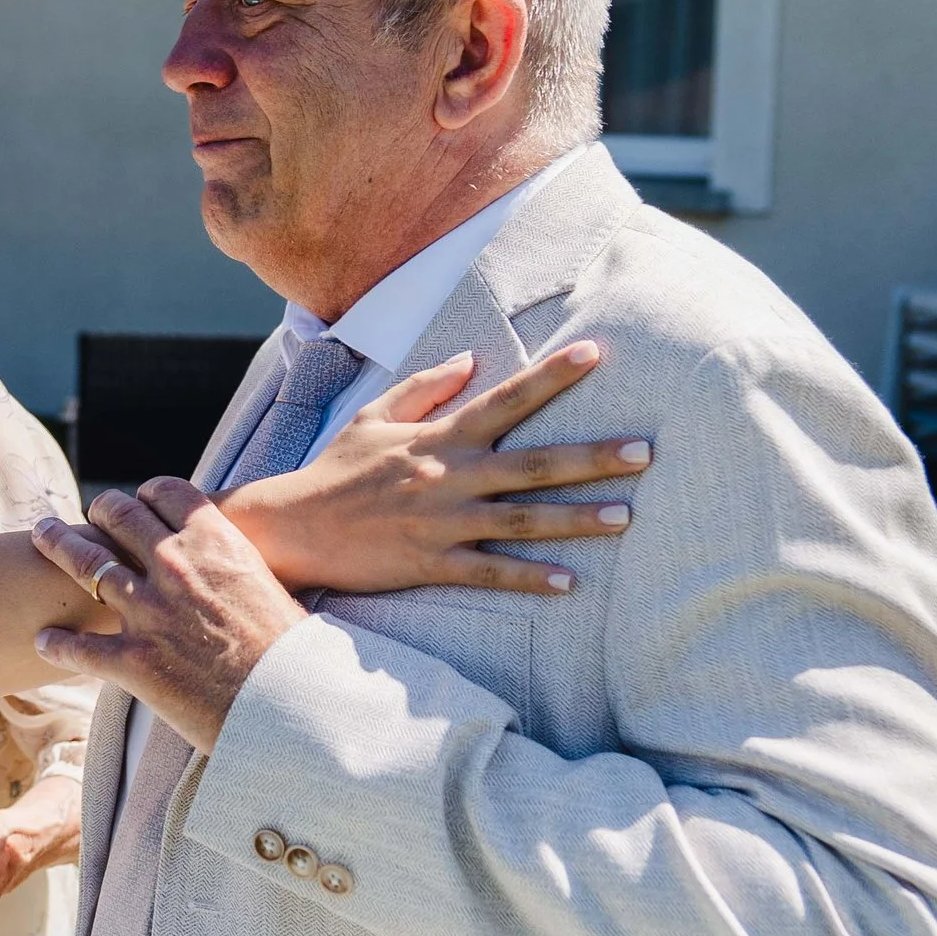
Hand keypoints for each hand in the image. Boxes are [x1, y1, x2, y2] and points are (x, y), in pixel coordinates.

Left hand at [33, 484, 302, 754]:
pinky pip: (79, 647)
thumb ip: (237, 570)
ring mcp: (149, 613)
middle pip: (120, 517)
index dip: (147, 493)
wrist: (293, 710)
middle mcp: (175, 567)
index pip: (167, 493)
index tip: (138, 499)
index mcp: (215, 542)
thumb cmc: (294, 657)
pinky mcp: (132, 661)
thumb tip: (234, 570)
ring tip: (41, 535)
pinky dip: (57, 644)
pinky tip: (43, 641)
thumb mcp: (271, 590)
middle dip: (101, 509)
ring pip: (86, 565)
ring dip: (58, 545)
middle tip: (90, 511)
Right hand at [221, 341, 648, 595]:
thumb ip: (425, 387)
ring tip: (625, 516)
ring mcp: (441, 522)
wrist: (291, 526)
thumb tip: (471, 359)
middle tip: (645, 451)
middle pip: (532, 463)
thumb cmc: (335, 471)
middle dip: (591, 457)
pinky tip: (568, 582)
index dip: (551, 376)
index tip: (595, 354)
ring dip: (575, 518)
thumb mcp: (373, 416)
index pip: (505, 399)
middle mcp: (448, 476)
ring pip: (521, 519)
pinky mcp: (429, 563)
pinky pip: (488, 573)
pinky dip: (528, 577)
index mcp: (438, 437)